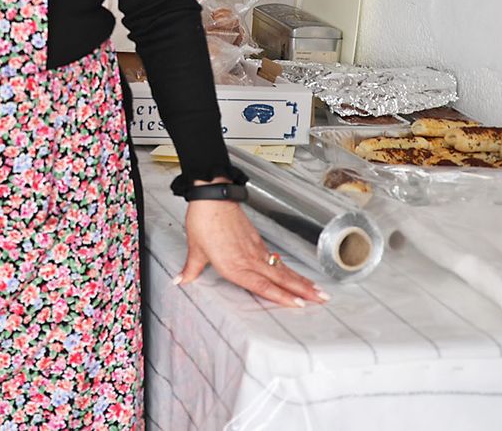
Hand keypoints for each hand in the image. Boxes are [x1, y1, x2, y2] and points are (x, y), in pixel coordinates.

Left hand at [176, 195, 327, 307]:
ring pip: (282, 269)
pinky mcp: (257, 240)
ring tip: (319, 291)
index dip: (281, 296)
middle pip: (280, 278)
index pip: (262, 286)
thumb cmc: (203, 221)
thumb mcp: (195, 248)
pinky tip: (298, 277)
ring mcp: (256, 249)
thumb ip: (190, 269)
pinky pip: (277, 259)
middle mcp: (249, 259)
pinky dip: (290, 269)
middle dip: (303, 291)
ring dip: (302, 281)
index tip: (299, 305)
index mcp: (234, 266)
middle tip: (322, 300)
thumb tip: (179, 281)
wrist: (212, 196)